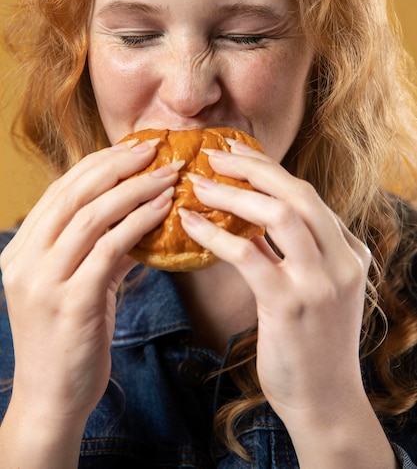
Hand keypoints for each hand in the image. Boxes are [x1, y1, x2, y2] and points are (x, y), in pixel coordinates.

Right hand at [0, 140, 179, 425]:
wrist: (51, 400)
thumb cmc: (68, 339)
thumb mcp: (78, 286)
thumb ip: (102, 250)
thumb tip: (141, 218)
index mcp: (21, 249)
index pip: (61, 190)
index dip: (99, 163)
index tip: (132, 147)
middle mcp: (25, 259)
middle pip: (74, 193)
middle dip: (118, 164)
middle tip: (155, 148)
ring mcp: (44, 280)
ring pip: (92, 215)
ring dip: (136, 189)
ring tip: (169, 174)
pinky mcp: (70, 302)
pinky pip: (110, 248)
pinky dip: (139, 222)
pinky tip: (164, 208)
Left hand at [179, 141, 371, 431]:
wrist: (326, 402)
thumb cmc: (313, 344)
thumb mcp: (317, 289)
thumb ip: (294, 253)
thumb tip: (252, 222)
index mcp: (349, 251)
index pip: (306, 196)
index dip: (269, 170)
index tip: (237, 154)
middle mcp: (342, 260)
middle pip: (297, 193)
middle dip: (253, 167)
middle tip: (215, 153)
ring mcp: (320, 282)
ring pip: (279, 216)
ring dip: (234, 193)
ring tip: (199, 183)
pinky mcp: (291, 305)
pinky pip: (249, 255)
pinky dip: (217, 234)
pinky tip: (191, 224)